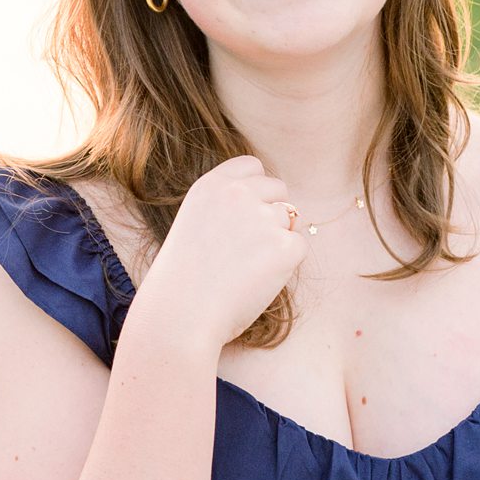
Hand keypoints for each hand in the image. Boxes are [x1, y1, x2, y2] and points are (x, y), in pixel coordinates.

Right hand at [140, 155, 310, 348]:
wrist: (181, 313)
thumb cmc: (185, 279)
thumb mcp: (195, 224)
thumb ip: (226, 207)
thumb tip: (270, 207)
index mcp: (212, 186)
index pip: (252, 166)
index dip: (256, 190)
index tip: (247, 213)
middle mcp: (238, 194)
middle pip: (278, 189)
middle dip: (272, 213)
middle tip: (248, 248)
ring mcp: (262, 218)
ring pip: (290, 219)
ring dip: (277, 240)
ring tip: (245, 268)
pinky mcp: (284, 246)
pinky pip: (298, 246)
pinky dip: (285, 265)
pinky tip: (257, 280)